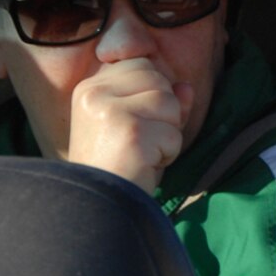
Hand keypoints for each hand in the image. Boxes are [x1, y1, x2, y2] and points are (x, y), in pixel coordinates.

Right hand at [65, 56, 193, 191]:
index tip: (133, 127)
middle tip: (140, 143)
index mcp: (89, 88)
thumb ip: (162, 102)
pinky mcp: (130, 132)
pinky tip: (143, 166)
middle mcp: (94, 93)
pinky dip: (168, 154)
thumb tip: (186, 87)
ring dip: (167, 135)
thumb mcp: (138, 128)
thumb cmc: (118, 169)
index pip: (142, 65)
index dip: (152, 96)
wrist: (95, 209)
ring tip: (142, 155)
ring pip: (170, 103)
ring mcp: (110, 111)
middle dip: (163, 114)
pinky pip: (173, 133)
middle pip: (158, 80)